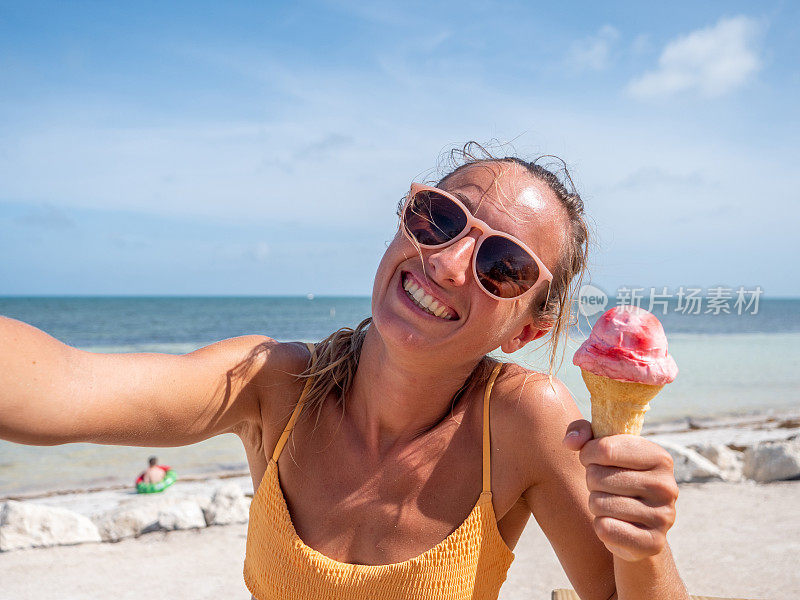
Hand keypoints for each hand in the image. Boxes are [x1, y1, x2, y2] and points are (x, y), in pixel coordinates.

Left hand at [563, 420, 678, 562]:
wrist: (637, 526)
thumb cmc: (615, 477)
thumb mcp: (602, 448)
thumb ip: (582, 431)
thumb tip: (569, 441)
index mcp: (660, 457)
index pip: (605, 449)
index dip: (587, 454)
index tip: (590, 459)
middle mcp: (667, 486)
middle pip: (597, 476)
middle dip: (591, 480)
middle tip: (604, 485)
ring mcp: (663, 517)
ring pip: (598, 503)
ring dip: (595, 503)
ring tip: (610, 503)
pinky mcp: (653, 543)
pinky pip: (605, 528)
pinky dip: (601, 526)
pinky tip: (615, 523)